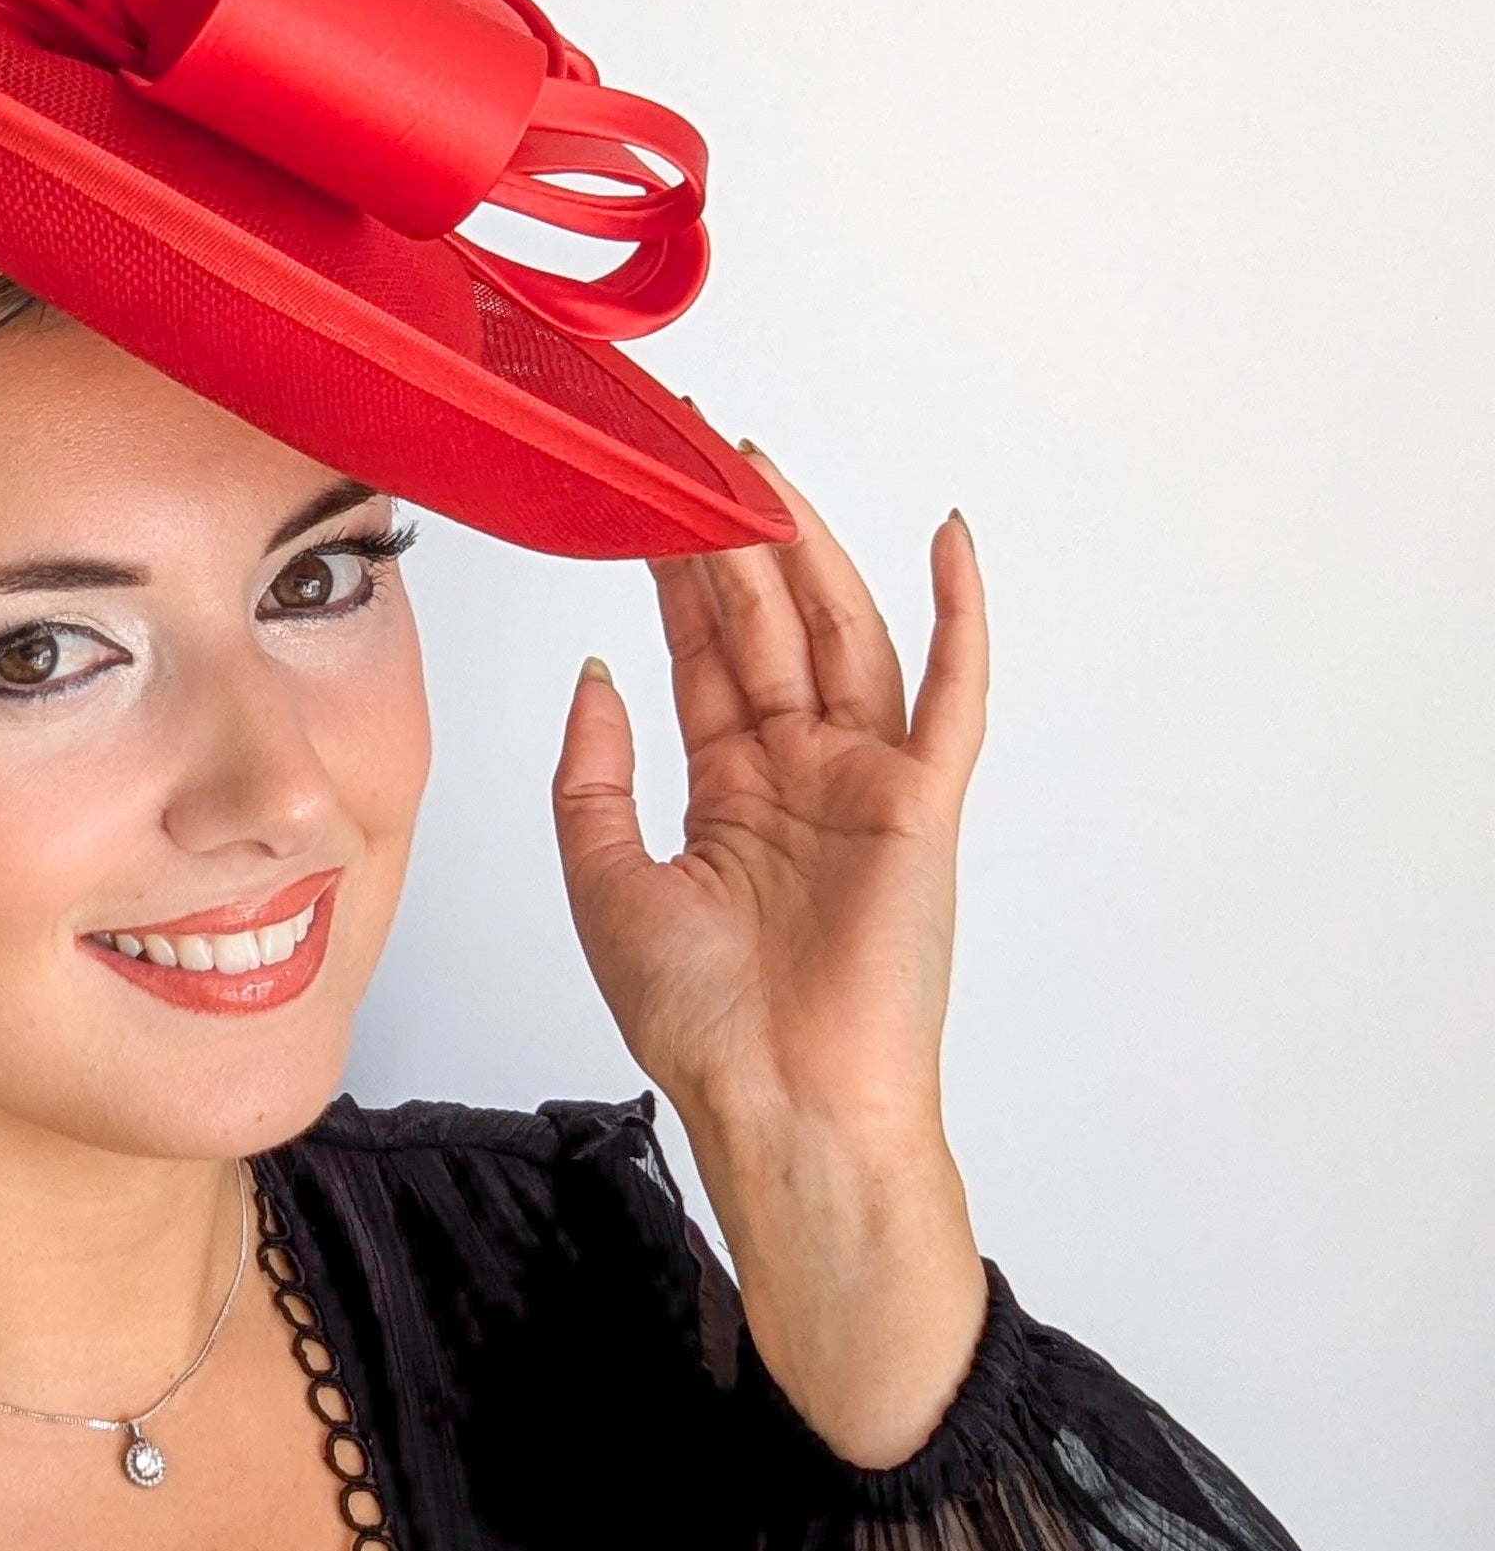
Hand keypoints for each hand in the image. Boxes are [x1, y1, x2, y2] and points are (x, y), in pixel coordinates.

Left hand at [550, 451, 990, 1464]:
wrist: (777, 1107)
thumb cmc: (700, 1023)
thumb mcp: (604, 880)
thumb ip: (592, 777)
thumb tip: (595, 674)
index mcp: (733, 790)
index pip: (701, 652)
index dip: (674, 571)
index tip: (645, 493)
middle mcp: (802, 773)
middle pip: (766, 625)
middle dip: (731, 534)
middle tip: (695, 444)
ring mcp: (865, 784)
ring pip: (840, 636)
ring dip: (810, 551)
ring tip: (767, 469)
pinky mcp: (921, 806)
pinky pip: (950, 696)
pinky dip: (959, 616)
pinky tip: (947, 539)